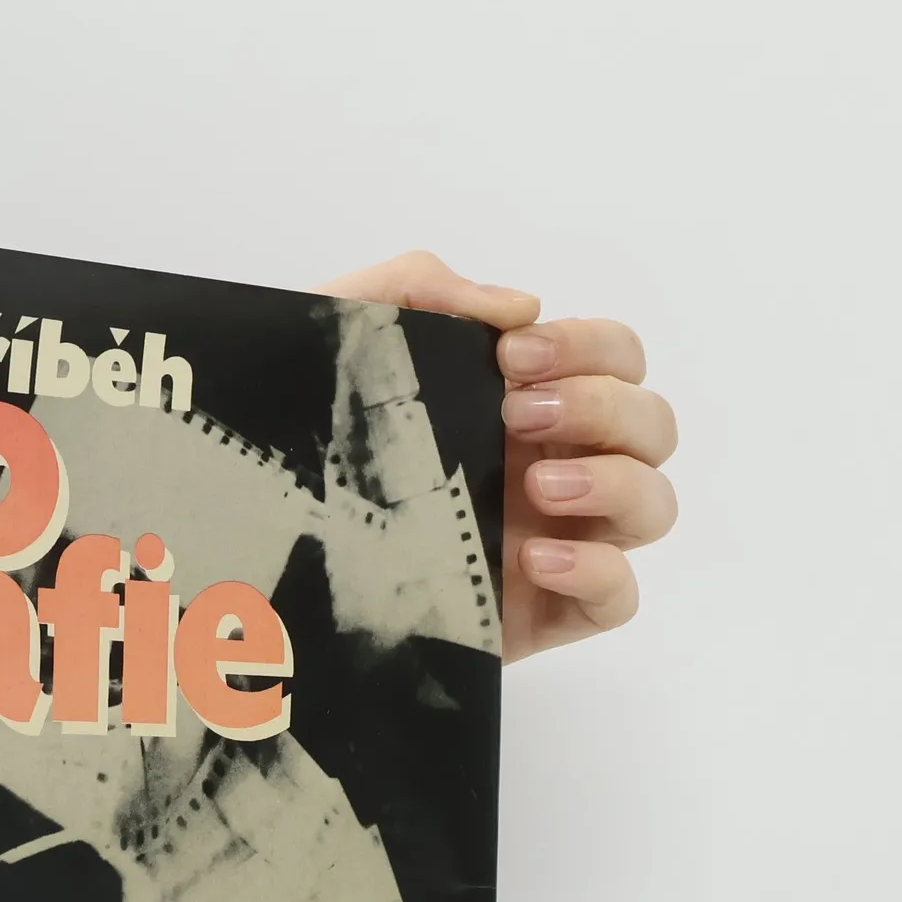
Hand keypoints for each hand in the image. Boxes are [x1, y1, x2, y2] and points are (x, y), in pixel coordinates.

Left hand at [315, 251, 676, 662]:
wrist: (248, 550)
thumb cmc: (297, 442)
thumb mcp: (336, 338)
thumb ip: (413, 287)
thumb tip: (519, 306)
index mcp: (522, 403)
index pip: (616, 357)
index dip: (590, 347)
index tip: (512, 357)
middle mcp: (551, 467)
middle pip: (652, 425)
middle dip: (603, 407)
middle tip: (518, 415)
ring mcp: (552, 542)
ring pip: (654, 506)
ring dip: (617, 482)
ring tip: (540, 486)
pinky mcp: (537, 613)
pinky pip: (620, 597)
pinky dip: (602, 571)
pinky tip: (536, 558)